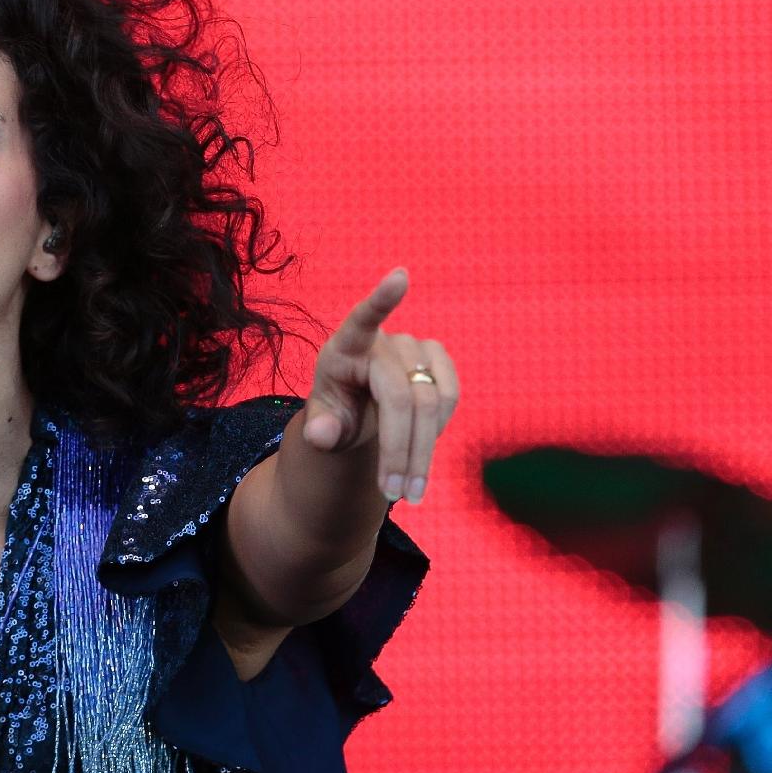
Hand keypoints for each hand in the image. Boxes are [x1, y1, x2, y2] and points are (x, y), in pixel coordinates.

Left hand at [298, 269, 459, 504]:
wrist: (361, 411)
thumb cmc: (336, 413)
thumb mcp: (323, 426)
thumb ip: (321, 430)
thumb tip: (322, 434)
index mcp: (343, 350)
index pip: (361, 321)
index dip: (381, 300)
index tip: (399, 276)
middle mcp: (382, 343)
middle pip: (401, 399)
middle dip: (400, 452)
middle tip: (395, 496)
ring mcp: (414, 348)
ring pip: (431, 404)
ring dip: (423, 454)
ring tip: (408, 492)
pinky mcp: (437, 359)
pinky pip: (450, 397)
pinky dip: (438, 430)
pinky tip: (419, 450)